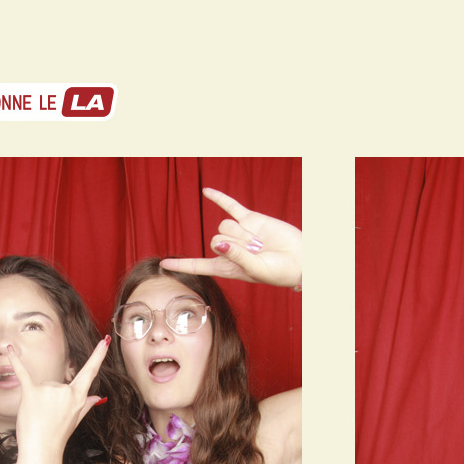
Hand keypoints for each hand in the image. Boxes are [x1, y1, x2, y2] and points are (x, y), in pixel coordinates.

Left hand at [9, 336, 108, 453]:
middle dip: (50, 398)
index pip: (90, 373)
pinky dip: (14, 361)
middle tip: (48, 418)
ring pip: (43, 386)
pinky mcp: (32, 392)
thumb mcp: (75, 421)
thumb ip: (86, 406)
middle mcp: (65, 391)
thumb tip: (98, 398)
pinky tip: (9, 349)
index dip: (98, 356)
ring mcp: (49, 391)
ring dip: (39, 399)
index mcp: (78, 397)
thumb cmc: (57, 437)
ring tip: (38, 416)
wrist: (41, 450)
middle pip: (57, 383)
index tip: (104, 341)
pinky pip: (22, 373)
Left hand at [161, 188, 301, 288]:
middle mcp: (230, 250)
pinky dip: (218, 198)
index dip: (182, 266)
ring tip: (260, 243)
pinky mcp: (249, 219)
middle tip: (255, 252)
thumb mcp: (256, 270)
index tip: (164, 266)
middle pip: (215, 240)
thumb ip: (237, 257)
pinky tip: (205, 191)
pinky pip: (230, 206)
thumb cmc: (279, 272)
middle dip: (235, 244)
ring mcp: (238, 233)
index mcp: (229, 268)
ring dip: (243, 234)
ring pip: (224, 225)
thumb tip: (218, 243)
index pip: (200, 265)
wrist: (299, 258)